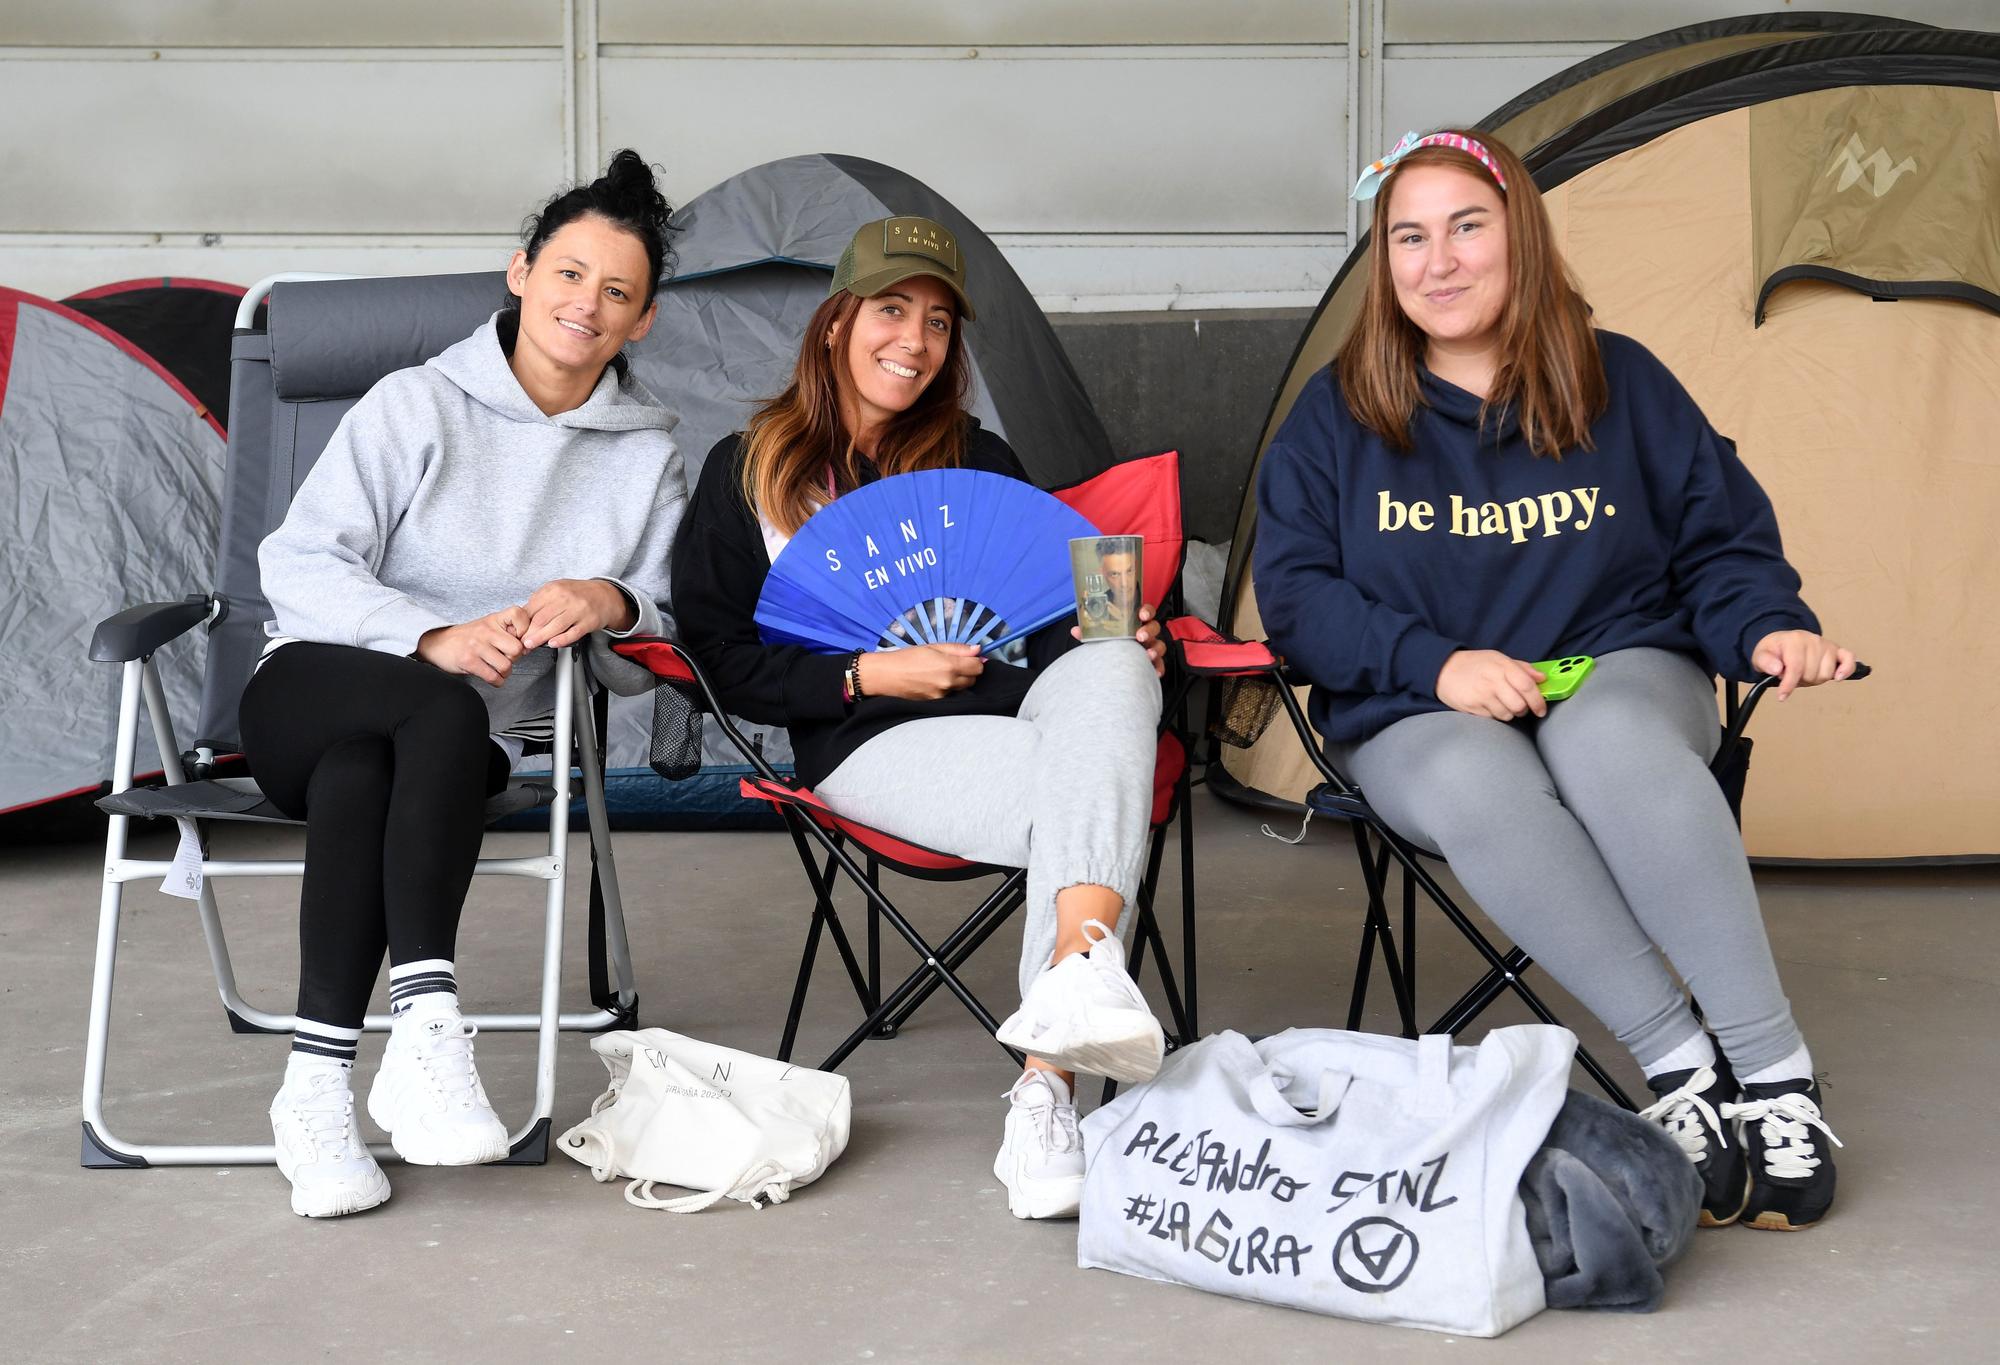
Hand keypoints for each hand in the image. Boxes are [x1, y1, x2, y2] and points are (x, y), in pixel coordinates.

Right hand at [417, 606, 530, 685]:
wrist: (438, 643)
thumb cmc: (468, 637)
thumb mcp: (489, 626)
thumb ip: (509, 630)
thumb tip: (529, 644)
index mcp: (494, 619)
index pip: (519, 614)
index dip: (525, 629)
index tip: (519, 638)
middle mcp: (486, 630)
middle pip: (517, 648)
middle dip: (515, 658)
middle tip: (507, 658)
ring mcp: (477, 646)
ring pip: (506, 666)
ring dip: (505, 672)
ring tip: (498, 668)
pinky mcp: (469, 661)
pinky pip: (493, 677)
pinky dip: (497, 681)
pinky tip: (493, 677)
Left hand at [521, 578, 634, 649]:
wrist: (604, 595)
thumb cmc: (578, 594)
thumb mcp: (556, 589)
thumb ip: (540, 600)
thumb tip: (522, 616)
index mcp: (553, 589)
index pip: (532, 608)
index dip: (522, 623)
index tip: (517, 633)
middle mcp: (565, 598)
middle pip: (541, 619)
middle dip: (528, 633)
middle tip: (522, 642)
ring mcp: (578, 610)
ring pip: (555, 626)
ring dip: (540, 638)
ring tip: (530, 645)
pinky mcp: (588, 621)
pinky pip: (573, 633)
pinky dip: (561, 640)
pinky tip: (552, 644)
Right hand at [856, 643, 984, 700]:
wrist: (886, 676)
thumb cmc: (907, 658)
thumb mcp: (932, 647)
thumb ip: (957, 649)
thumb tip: (978, 649)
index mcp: (949, 665)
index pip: (978, 666)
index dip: (976, 660)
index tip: (969, 657)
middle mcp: (948, 683)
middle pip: (973, 679)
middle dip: (968, 671)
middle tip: (954, 664)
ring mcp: (942, 695)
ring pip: (962, 688)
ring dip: (959, 681)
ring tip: (941, 673)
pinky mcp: (935, 703)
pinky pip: (950, 695)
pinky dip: (948, 689)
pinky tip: (934, 682)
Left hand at [1073, 602, 1167, 676]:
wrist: (1111, 664)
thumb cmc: (1111, 643)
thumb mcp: (1101, 636)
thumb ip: (1091, 633)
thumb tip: (1076, 630)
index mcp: (1135, 623)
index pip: (1146, 612)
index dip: (1146, 611)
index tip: (1141, 614)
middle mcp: (1145, 633)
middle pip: (1154, 627)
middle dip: (1149, 631)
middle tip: (1140, 636)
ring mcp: (1150, 647)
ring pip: (1160, 645)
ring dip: (1155, 649)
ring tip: (1147, 655)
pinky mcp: (1152, 662)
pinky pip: (1160, 665)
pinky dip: (1158, 668)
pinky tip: (1154, 672)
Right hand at [1435, 649, 1547, 720]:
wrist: (1444, 669)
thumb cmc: (1475, 664)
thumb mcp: (1498, 658)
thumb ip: (1522, 668)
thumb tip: (1542, 678)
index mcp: (1502, 666)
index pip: (1527, 686)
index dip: (1538, 700)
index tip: (1541, 709)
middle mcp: (1492, 681)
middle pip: (1519, 705)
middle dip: (1524, 710)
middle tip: (1520, 707)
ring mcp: (1481, 695)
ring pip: (1507, 715)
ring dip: (1509, 713)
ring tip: (1502, 704)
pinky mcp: (1472, 707)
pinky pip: (1492, 718)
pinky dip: (1495, 715)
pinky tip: (1489, 705)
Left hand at [1751, 629, 1856, 700]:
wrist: (1781, 642)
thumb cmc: (1773, 651)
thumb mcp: (1760, 655)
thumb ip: (1765, 662)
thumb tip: (1777, 669)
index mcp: (1794, 640)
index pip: (1796, 668)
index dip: (1789, 684)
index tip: (1782, 696)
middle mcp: (1812, 640)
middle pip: (1812, 674)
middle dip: (1800, 680)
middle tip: (1791, 676)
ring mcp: (1826, 645)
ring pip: (1826, 674)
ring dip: (1814, 679)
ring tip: (1804, 673)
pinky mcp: (1836, 650)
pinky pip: (1848, 659)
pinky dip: (1846, 669)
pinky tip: (1838, 677)